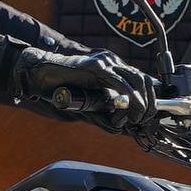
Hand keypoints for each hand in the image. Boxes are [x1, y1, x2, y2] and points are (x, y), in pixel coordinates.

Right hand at [16, 50, 149, 131]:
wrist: (40, 75)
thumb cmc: (61, 88)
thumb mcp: (89, 103)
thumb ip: (105, 112)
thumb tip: (120, 128)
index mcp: (113, 69)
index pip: (142, 81)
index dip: (150, 99)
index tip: (148, 116)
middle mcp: (112, 62)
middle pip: (143, 79)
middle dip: (149, 102)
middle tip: (144, 119)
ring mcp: (104, 62)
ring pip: (135, 79)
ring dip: (140, 101)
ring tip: (137, 117)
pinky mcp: (94, 66)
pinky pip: (117, 81)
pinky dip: (125, 96)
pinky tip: (125, 108)